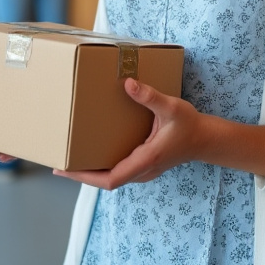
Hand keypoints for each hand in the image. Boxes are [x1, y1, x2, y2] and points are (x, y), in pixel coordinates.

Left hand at [53, 78, 202, 190]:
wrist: (206, 140)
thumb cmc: (189, 125)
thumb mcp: (172, 107)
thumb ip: (150, 97)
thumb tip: (128, 83)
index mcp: (146, 159)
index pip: (111, 179)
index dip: (85, 177)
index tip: (65, 169)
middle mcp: (142, 170)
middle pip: (106, 181)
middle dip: (82, 175)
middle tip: (58, 163)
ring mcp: (143, 171)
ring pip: (112, 178)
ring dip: (91, 172)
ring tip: (70, 159)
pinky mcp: (144, 166)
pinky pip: (118, 171)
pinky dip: (102, 167)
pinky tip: (92, 155)